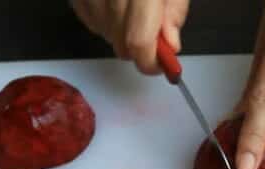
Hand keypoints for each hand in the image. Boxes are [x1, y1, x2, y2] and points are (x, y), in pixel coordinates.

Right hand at [70, 0, 189, 73]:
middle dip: (140, 50)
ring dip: (122, 35)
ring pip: (104, 36)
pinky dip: (104, 21)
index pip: (139, 42)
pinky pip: (90, 21)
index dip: (151, 62)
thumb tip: (170, 44)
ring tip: (134, 12)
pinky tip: (116, 6)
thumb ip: (174, 11)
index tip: (163, 65)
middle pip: (120, 44)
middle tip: (153, 35)